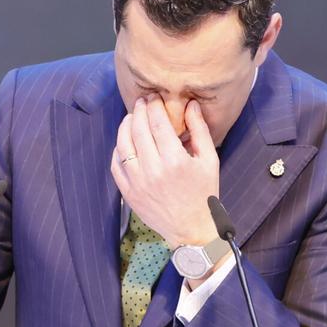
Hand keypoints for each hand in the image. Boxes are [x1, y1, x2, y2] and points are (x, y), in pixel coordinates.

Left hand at [110, 96, 219, 248]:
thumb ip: (199, 130)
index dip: (154, 106)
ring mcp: (137, 183)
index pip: (158, 123)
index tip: (154, 97)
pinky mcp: (128, 193)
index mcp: (175, 160)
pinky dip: (118, 150)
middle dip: (139, 111)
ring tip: (131, 117)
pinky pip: (116, 165)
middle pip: (138, 130)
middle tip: (141, 101)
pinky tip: (124, 141)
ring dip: (125, 127)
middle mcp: (153, 170)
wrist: (191, 229)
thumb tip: (190, 104)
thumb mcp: (210, 161)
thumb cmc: (204, 193)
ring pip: (123, 145)